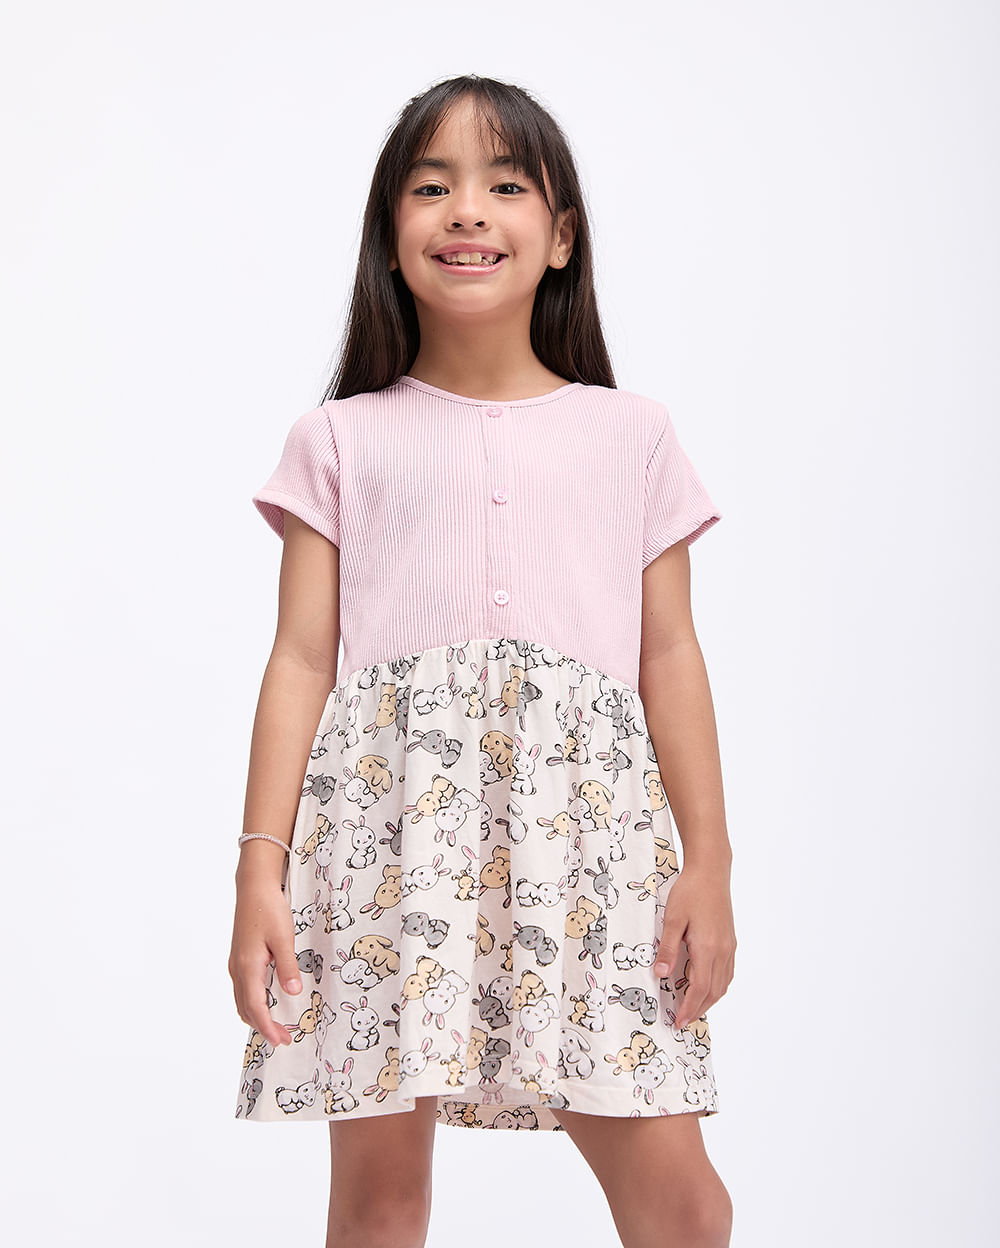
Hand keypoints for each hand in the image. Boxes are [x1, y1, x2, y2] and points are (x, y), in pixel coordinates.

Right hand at [228, 876, 301, 1048]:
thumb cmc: (268, 909)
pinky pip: (243, 990)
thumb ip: (287, 966)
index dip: (268, 1028)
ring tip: (276, 1025)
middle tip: (284, 1038)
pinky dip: (252, 1003)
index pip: (256, 1008)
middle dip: (263, 1027)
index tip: (280, 1041)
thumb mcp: (284, 937)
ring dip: (257, 1016)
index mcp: (248, 966)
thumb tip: (293, 992)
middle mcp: (238, 969)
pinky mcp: (239, 958)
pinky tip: (267, 1001)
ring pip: (242, 1001)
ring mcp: (236, 964)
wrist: (253, 887)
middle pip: (246, 1009)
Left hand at [652, 863, 735, 1030]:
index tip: (678, 1021)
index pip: (699, 988)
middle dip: (698, 1010)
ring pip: (723, 984)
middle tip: (683, 1021)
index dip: (689, 1008)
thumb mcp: (672, 919)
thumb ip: (667, 949)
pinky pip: (727, 972)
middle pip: (713, 991)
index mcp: (708, 947)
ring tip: (693, 1009)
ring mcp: (729, 946)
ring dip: (709, 1001)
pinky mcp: (730, 940)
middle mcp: (723, 951)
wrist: (711, 871)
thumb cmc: (690, 891)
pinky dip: (717, 986)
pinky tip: (707, 987)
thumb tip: (659, 974)